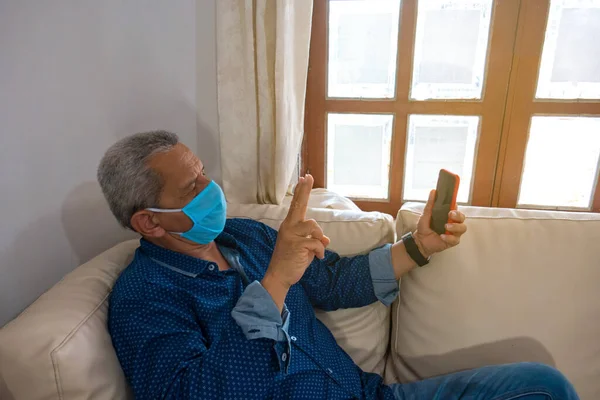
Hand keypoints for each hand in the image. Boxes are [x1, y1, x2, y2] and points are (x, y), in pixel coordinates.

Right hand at [263, 174, 330, 292]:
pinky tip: (316, 258)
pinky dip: (320, 251)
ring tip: (316, 250)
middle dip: (304, 191)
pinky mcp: (297, 244)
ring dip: (319, 238)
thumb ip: (314, 240)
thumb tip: (326, 240)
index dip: (301, 191)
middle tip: (308, 176)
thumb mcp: (305, 249)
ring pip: (314, 226)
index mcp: (289, 226)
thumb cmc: (291, 261)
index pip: (296, 205)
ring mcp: (291, 234)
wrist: (280, 276)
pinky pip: (317, 243)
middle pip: (299, 205)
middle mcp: (289, 227)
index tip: (305, 178)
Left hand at [413, 189, 466, 257]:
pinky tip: (442, 236)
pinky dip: (449, 238)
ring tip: (446, 226)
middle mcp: (453, 222)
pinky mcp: (452, 241)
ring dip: (455, 226)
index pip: (456, 208)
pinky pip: (456, 239)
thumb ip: (430, 204)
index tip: (453, 204)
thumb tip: (433, 191)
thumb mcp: (426, 214)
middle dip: (458, 215)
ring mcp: (454, 232)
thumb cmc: (424, 227)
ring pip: (462, 228)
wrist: (420, 241)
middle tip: (450, 214)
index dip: (456, 206)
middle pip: (462, 217)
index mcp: (448, 215)